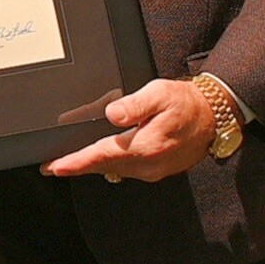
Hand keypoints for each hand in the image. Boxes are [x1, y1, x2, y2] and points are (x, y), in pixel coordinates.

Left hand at [41, 78, 217, 183]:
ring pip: (113, 170)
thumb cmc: (187, 103)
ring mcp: (152, 171)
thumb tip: (111, 114)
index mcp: (146, 146)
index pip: (102, 156)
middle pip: (103, 166)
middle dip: (77, 166)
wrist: (213, 117)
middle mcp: (147, 164)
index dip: (77, 162)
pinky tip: (99, 158)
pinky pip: (125, 170)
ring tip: (69, 163)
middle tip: (51, 167)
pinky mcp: (155, 170)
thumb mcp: (160, 93)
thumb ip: (134, 104)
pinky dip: (108, 165)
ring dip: (91, 166)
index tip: (56, 167)